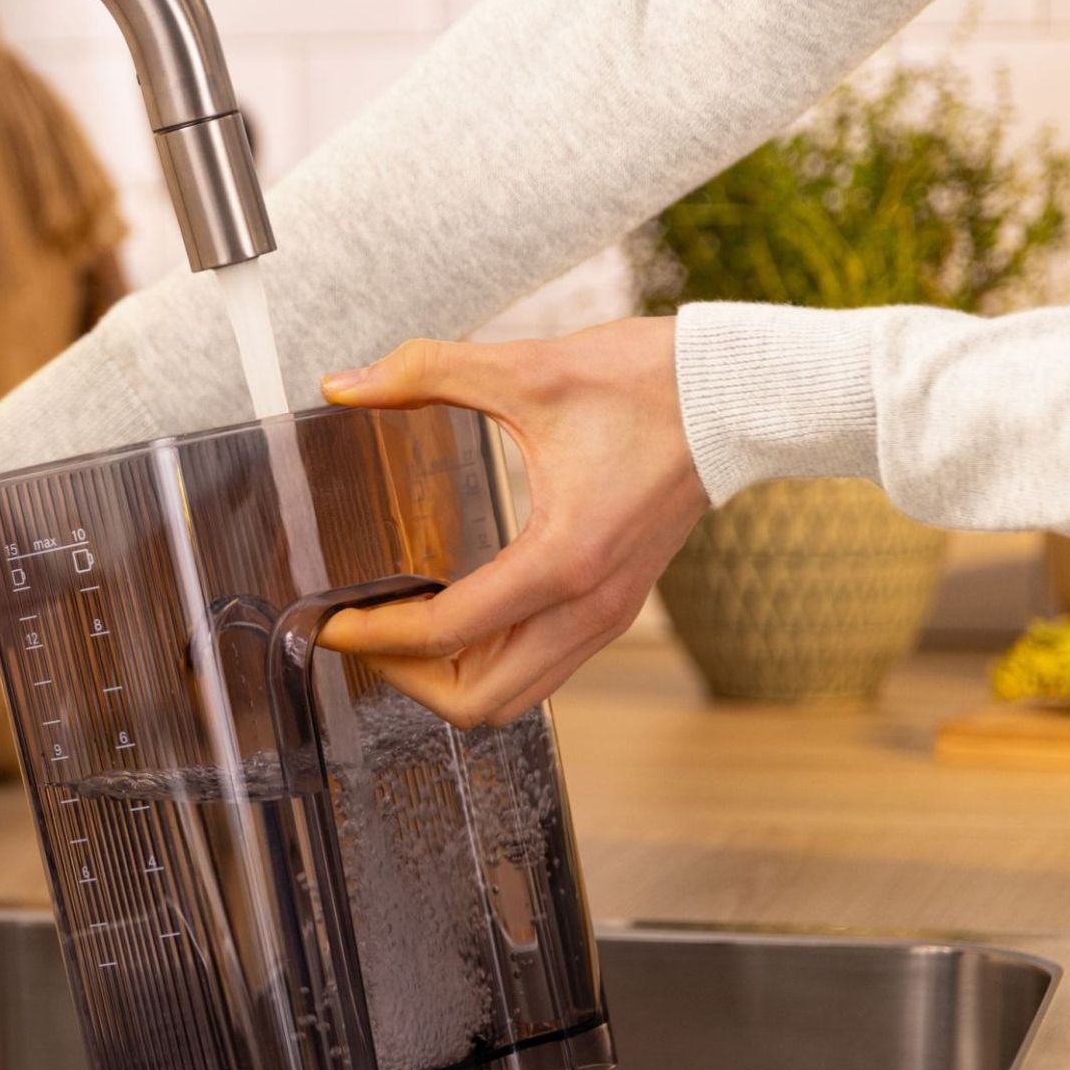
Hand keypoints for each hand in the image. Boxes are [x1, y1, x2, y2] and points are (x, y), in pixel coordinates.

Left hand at [317, 318, 707, 726]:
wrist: (740, 393)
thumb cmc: (647, 382)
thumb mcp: (527, 367)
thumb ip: (426, 372)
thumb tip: (343, 384)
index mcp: (563, 559)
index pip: (446, 634)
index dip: (373, 636)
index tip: (328, 621)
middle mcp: (589, 606)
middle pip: (480, 701)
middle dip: (406, 679)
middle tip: (362, 633)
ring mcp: (609, 614)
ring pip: (514, 696)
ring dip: (449, 678)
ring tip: (400, 629)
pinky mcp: (618, 606)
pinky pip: (543, 668)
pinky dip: (489, 661)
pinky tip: (456, 615)